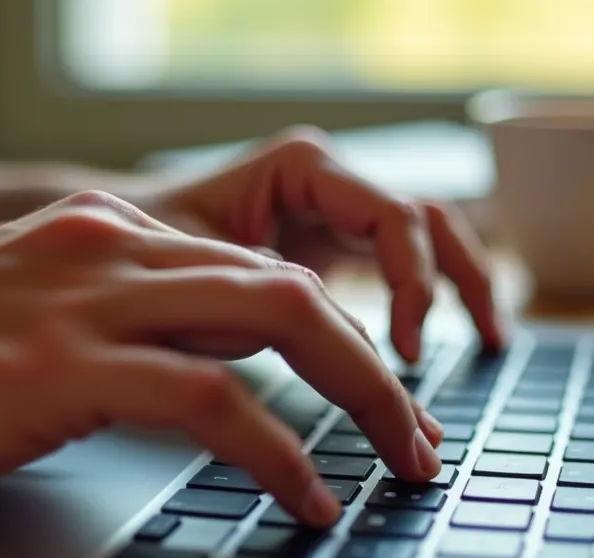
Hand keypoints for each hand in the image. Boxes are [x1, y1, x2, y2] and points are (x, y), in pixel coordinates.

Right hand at [0, 191, 443, 528]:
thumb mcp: (19, 320)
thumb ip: (107, 328)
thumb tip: (190, 380)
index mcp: (99, 233)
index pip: (253, 269)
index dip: (334, 334)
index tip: (376, 397)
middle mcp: (104, 246)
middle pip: (288, 284)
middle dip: (375, 362)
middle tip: (419, 434)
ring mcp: (84, 299)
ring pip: (276, 320)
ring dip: (361, 398)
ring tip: (400, 464)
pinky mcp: (59, 366)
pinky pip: (211, 399)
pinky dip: (278, 450)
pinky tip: (306, 494)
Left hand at [154, 126, 502, 361]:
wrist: (100, 251)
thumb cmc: (135, 250)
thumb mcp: (200, 273)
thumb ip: (274, 300)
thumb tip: (341, 354)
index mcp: (304, 167)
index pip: (395, 217)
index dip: (414, 284)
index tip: (404, 351)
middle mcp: (328, 183)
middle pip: (428, 221)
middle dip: (460, 283)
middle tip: (482, 347)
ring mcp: (332, 214)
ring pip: (427, 238)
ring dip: (465, 285)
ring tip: (493, 342)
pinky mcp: (329, 249)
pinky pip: (398, 267)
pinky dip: (427, 301)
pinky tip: (432, 350)